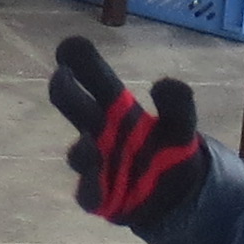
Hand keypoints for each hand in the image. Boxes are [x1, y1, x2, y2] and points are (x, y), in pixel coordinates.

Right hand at [48, 34, 210, 225]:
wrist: (178, 198)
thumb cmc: (170, 151)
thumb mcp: (181, 126)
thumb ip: (178, 105)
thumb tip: (163, 83)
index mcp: (118, 110)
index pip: (97, 81)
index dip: (82, 62)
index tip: (68, 45)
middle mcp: (100, 132)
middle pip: (76, 108)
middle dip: (65, 91)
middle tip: (62, 75)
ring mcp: (96, 164)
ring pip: (79, 153)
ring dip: (82, 148)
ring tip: (91, 143)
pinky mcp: (100, 196)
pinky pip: (88, 192)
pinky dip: (90, 187)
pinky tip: (98, 183)